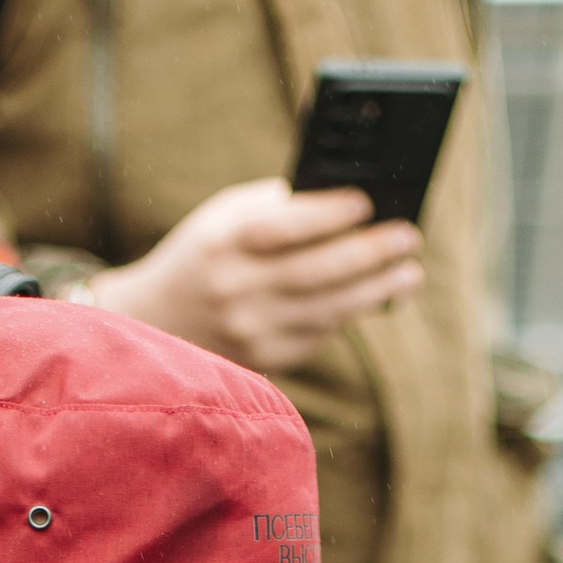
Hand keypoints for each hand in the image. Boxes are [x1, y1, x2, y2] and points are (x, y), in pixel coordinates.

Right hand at [86, 177, 422, 375]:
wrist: (153, 324)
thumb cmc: (202, 255)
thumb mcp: (222, 217)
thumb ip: (273, 207)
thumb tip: (341, 201)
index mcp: (224, 243)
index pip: (286, 227)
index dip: (330, 215)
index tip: (369, 202)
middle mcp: (236, 290)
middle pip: (317, 272)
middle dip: (370, 254)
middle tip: (410, 239)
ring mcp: (250, 331)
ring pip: (326, 311)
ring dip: (375, 291)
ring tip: (409, 273)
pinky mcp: (263, 361)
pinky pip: (317, 336)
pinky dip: (348, 315)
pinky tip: (375, 297)